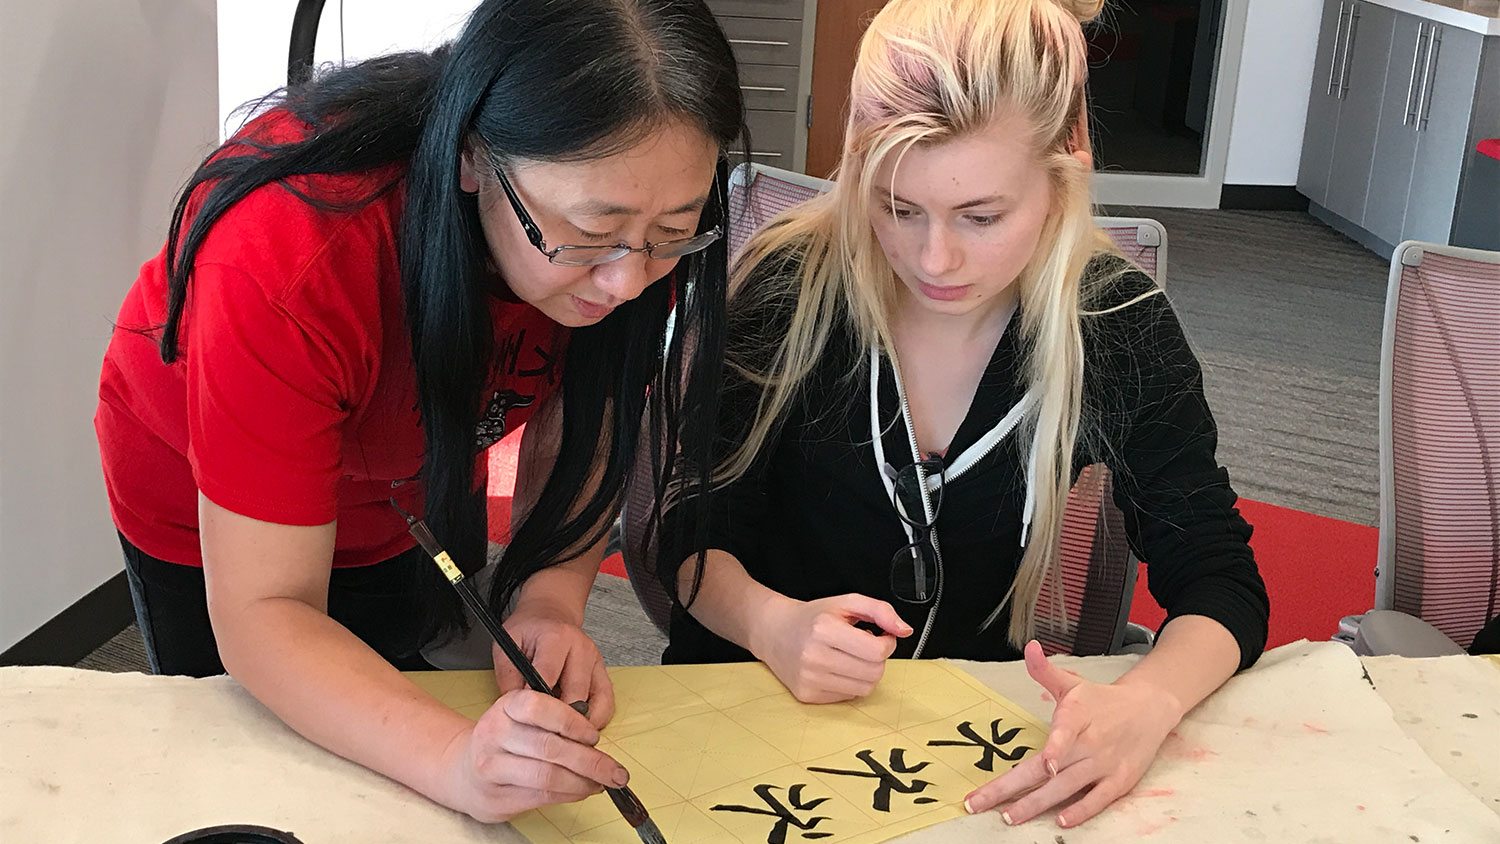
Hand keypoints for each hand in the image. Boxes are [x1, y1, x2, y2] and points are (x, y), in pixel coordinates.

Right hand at [437, 689, 628, 822]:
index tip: (594, 737)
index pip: (540, 707)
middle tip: (615, 771)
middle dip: (590, 761)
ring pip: (547, 776)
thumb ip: (554, 723)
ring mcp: (491, 766)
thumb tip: (595, 743)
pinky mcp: (495, 796)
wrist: (463, 771)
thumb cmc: (505, 742)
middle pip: (549, 747)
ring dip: (582, 782)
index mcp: (506, 706)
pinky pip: (541, 796)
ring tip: (600, 783)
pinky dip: (569, 795)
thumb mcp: (523, 719)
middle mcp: (494, 733)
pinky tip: (582, 791)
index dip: (573, 722)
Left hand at [494, 605, 614, 729]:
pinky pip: (606, 705)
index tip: (525, 721)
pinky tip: (576, 726)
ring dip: (578, 723)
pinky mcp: (604, 674)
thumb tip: (513, 709)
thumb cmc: (529, 631)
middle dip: (557, 718)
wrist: (551, 614)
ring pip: (595, 704)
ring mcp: (596, 662)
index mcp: (556, 637)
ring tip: (559, 732)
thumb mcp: (507, 645)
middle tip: (540, 733)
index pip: (548, 676)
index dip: (536, 703)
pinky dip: (593, 720)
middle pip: (575, 695)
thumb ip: (508, 675)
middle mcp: (582, 648)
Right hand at [750, 593, 912, 703]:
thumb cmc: (813, 617)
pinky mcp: (807, 695)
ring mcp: (809, 679)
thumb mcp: (847, 602)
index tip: (879, 635)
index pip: (877, 651)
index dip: (887, 642)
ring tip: (850, 657)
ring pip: (865, 688)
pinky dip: (850, 683)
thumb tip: (905, 630)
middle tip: (863, 646)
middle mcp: (814, 656)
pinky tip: (837, 668)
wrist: (773, 632)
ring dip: (866, 673)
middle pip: (874, 672)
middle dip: (877, 659)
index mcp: (824, 629)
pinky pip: (848, 697)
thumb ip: (880, 611)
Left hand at [964, 640, 1182, 828]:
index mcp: (1077, 716)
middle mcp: (1091, 742)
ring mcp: (1104, 764)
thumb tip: (1029, 648)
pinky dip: (1081, 811)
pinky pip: (1097, 800)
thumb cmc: (1102, 700)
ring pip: (1066, 789)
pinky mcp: (1118, 781)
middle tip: (981, 802)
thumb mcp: (1072, 683)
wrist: (1149, 709)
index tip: (1046, 764)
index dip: (1056, 749)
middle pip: (1050, 770)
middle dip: (1012, 789)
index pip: (1064, 733)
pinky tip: (1061, 821)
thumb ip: (1045, 671)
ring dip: (1037, 805)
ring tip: (1010, 816)